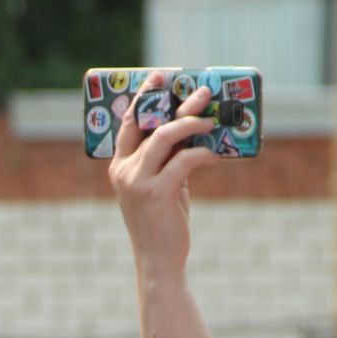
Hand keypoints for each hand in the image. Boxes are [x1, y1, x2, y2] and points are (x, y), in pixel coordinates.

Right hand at [106, 71, 219, 278]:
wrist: (158, 259)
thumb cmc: (161, 222)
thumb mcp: (161, 185)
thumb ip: (167, 160)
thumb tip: (192, 131)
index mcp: (119, 167)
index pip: (128, 124)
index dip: (144, 98)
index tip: (160, 78)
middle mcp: (124, 171)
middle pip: (149, 124)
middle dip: (177, 104)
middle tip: (203, 92)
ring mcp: (137, 181)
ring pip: (166, 136)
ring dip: (193, 124)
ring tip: (213, 122)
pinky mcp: (157, 192)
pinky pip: (184, 160)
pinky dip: (204, 153)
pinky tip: (217, 154)